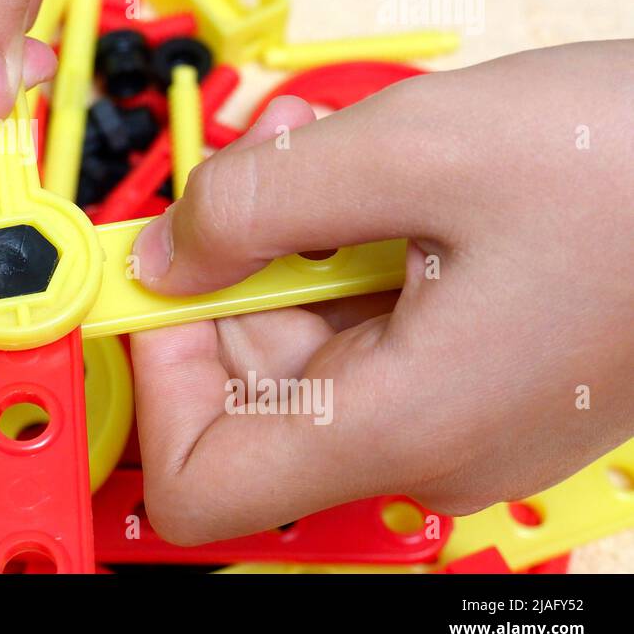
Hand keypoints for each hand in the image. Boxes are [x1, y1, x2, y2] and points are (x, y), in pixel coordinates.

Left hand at [128, 41, 633, 544]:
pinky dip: (345, 247)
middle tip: (247, 168)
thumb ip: (256, 201)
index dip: (153, 384)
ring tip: (318, 148)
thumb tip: (166, 251)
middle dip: (225, 272)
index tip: (152, 284)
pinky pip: (372, 324)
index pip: (199, 486)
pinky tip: (367, 172)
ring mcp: (458, 412)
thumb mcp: (412, 149)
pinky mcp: (482, 371)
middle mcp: (425, 444)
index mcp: (403, 424)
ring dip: (286, 242)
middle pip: (245, 397)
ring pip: (307, 346)